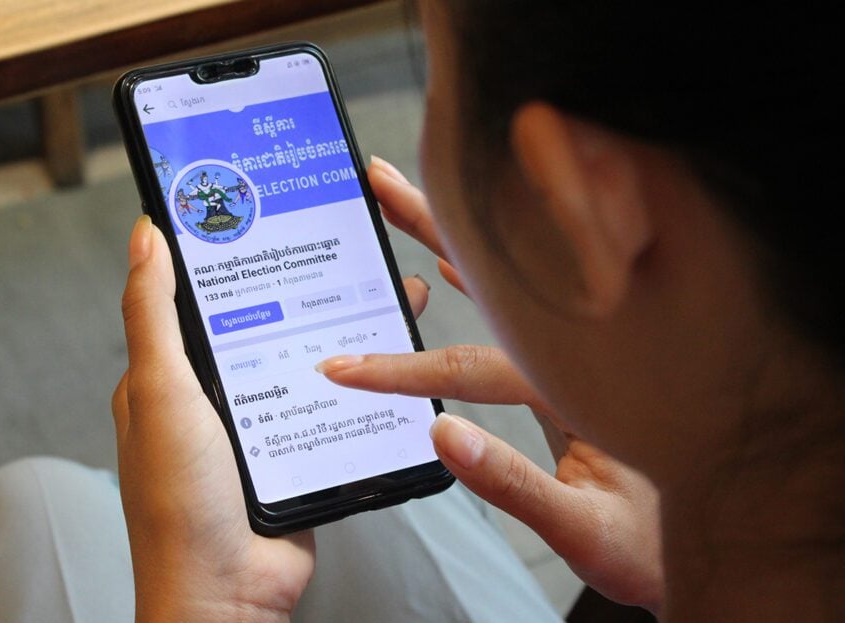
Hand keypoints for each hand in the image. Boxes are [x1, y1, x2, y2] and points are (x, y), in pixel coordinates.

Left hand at [111, 215, 432, 621]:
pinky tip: (387, 352)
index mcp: (169, 375)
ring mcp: (257, 422)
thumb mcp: (161, 395)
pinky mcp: (295, 448)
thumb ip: (152, 317)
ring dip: (336, 327)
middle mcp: (212, 394)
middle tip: (340, 242)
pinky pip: (326, 401)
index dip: (225, 253)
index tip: (262, 210)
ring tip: (379, 286)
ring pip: (301, 357)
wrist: (230, 595)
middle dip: (299, 283)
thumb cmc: (179, 505)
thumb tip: (144, 235)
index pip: (195, 295)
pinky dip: (355, 378)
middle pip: (260, 321)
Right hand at [315, 158, 665, 611]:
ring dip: (455, 236)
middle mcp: (588, 348)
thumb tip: (443, 437)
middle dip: (435, 224)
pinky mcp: (575, 357)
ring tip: (408, 200)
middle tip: (382, 181)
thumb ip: (516, 486)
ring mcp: (581, 347)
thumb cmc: (650, 544)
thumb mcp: (586, 529)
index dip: (402, 370)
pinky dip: (484, 275)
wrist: (718, 535)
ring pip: (510, 278)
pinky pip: (521, 300)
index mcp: (588, 383)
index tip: (345, 369)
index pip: (476, 364)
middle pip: (500, 275)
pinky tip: (450, 266)